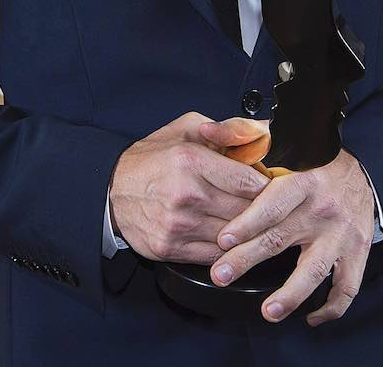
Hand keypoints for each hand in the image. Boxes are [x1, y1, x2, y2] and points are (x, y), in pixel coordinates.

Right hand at [109, 112, 270, 264]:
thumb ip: (226, 129)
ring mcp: (178, 225)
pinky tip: (224, 235)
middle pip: (246, 212)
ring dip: (245, 232)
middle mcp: (186, 194)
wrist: (112, 191)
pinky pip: (215, 255)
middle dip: (259, 210)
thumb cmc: (152, 159)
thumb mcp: (187, 129)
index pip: (249, 182)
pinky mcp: (171, 248)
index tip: (270, 188)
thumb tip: (259, 135)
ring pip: (234, 237)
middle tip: (265, 206)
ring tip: (247, 222)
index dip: (266, 187)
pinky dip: (225, 248)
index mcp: (191, 161)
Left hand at [208, 147, 374, 325]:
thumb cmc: (310, 157)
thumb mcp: (276, 136)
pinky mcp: (356, 252)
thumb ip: (238, 133)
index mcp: (302, 179)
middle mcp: (322, 209)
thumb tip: (205, 130)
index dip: (248, 222)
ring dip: (292, 293)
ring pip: (315, 269)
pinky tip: (312, 317)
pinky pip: (346, 285)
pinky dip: (332, 307)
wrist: (359, 169)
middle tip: (221, 275)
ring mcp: (341, 234)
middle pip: (281, 239)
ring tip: (269, 311)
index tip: (224, 238)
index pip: (272, 203)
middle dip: (248, 259)